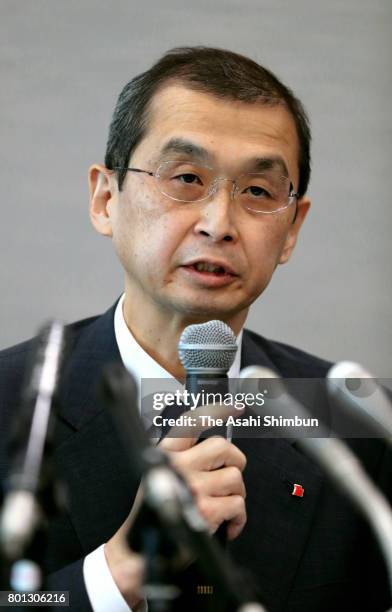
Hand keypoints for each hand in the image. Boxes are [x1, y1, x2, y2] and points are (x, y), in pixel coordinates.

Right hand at [105, 403, 246, 605]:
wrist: (138, 550)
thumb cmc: (152, 511)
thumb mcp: (158, 474)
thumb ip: (182, 457)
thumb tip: (217, 448)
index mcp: (166, 453)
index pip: (191, 422)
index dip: (216, 411)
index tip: (236, 407)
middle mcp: (178, 466)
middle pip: (223, 447)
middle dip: (235, 461)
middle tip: (230, 472)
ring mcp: (192, 488)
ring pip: (234, 478)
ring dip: (236, 494)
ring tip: (223, 504)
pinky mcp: (204, 512)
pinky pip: (237, 505)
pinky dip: (238, 518)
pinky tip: (226, 523)